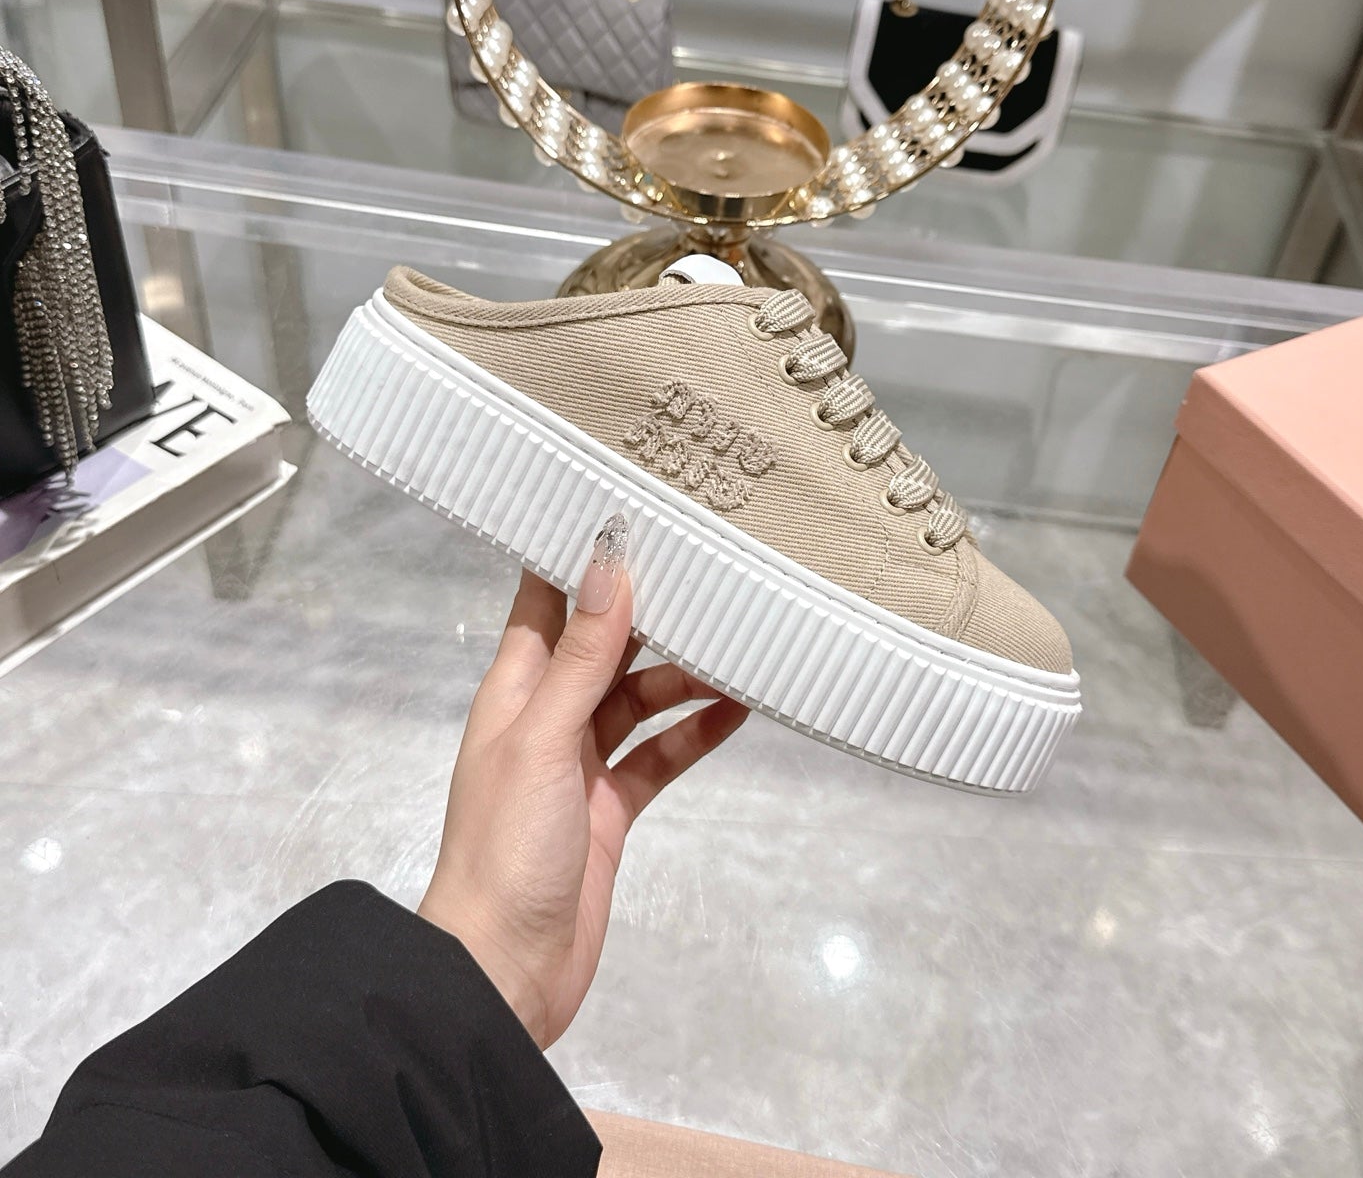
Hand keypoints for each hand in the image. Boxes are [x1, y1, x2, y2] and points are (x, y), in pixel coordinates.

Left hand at [418, 515, 748, 1048]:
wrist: (506, 970)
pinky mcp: (610, 807)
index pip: (545, 602)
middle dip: (649, 612)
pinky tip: (737, 710)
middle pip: (603, 645)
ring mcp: (580, 763)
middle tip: (707, 571)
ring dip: (683, 676)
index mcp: (514, 690)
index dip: (579, 557)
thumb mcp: (545, 740)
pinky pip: (659, 756)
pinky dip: (693, 733)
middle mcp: (546, 716)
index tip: (628, 508)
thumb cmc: (507, 847)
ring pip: (638, 698)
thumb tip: (608, 567)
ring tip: (739, 650)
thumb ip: (581, 657)